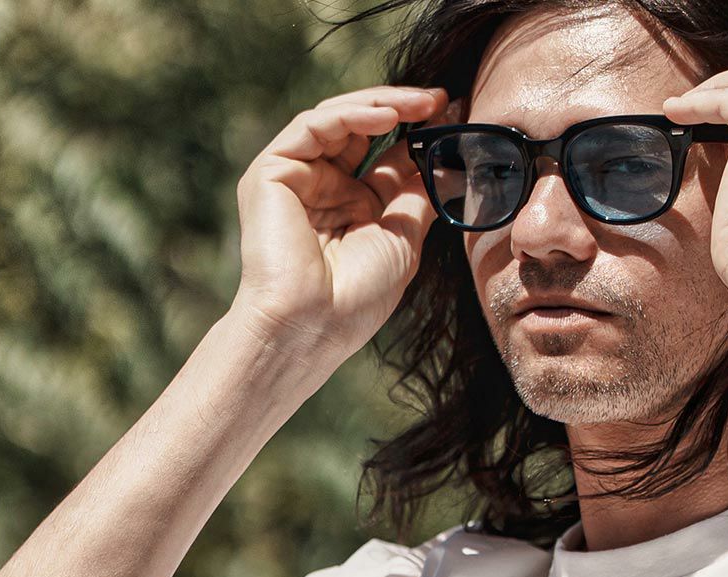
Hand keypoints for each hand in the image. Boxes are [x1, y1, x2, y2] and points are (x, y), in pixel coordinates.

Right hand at [228, 85, 447, 370]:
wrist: (311, 327)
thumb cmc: (356, 299)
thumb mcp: (404, 238)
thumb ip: (420, 193)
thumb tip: (448, 158)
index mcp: (353, 207)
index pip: (386, 155)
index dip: (418, 134)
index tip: (454, 116)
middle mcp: (323, 187)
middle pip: (363, 129)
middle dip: (403, 110)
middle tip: (440, 99)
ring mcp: (296, 176)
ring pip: (338, 119)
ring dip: (383, 105)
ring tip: (422, 103)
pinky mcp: (272, 170)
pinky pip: (314, 126)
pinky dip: (352, 115)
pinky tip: (388, 117)